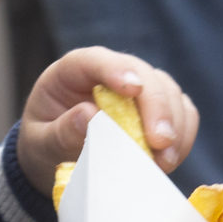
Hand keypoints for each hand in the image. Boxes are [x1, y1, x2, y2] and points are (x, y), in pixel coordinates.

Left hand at [16, 48, 198, 181]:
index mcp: (73, 71)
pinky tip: (170, 159)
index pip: (96, 60)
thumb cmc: (43, 145)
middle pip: (144, 75)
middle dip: (157, 107)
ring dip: (174, 125)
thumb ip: (60, 131)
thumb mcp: (40, 142)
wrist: (55, 160)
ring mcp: (139, 90)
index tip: (133, 89)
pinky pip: (182, 114)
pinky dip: (183, 136)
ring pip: (169, 92)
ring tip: (164, 161)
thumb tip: (89, 116)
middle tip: (160, 142)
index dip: (117, 70)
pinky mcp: (158, 110)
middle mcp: (111, 74)